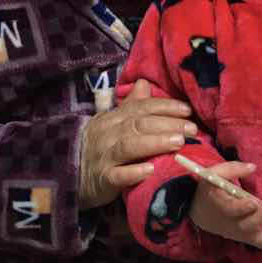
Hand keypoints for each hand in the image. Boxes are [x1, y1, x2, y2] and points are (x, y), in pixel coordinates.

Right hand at [79, 79, 195, 208]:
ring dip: (155, 142)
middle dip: (168, 124)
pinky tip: (150, 171)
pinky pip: (117, 175)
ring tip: (179, 142)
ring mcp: (105, 156)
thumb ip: (131, 105)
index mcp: (114, 118)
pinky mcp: (102, 179)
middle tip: (192, 129)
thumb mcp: (111, 122)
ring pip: (130, 146)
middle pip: (140, 124)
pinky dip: (133, 173)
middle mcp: (110, 133)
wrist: (69, 173)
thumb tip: (145, 83)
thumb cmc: (98, 146)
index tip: (187, 110)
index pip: (141, 108)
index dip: (164, 107)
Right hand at [188, 162, 261, 250]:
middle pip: (249, 225)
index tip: (253, 202)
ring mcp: (243, 234)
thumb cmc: (211, 190)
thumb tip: (253, 168)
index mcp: (221, 206)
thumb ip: (232, 168)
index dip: (242, 208)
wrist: (202, 213)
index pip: (232, 211)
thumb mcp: (214, 174)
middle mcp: (233, 224)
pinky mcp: (251, 238)